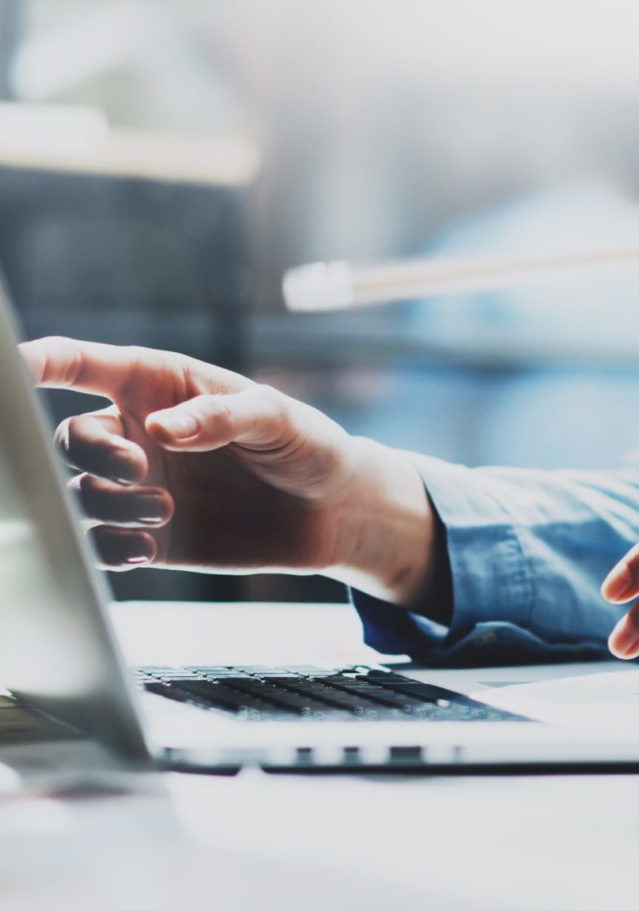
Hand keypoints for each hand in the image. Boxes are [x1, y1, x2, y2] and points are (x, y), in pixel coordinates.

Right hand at [20, 337, 439, 607]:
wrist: (334, 511)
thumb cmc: (306, 445)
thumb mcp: (276, 417)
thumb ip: (221, 416)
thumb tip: (161, 429)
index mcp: (160, 386)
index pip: (83, 364)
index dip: (41, 362)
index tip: (14, 368)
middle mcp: (138, 433)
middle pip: (70, 437)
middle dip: (92, 452)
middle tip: (139, 468)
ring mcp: (141, 487)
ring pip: (81, 493)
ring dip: (109, 502)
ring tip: (163, 511)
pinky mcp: (150, 537)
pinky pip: (102, 544)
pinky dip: (109, 548)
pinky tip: (143, 548)